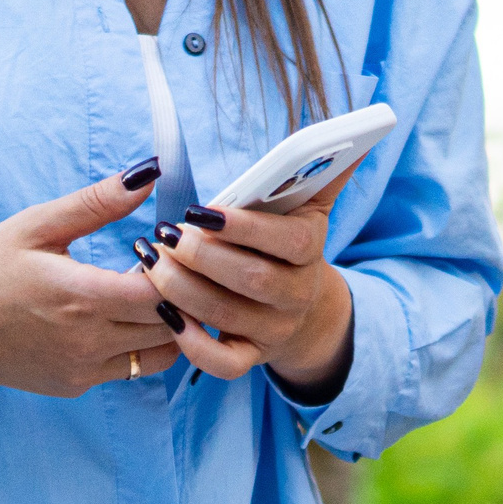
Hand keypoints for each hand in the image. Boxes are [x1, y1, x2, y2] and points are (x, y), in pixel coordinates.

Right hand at [0, 160, 182, 394]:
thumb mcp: (37, 225)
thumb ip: (96, 203)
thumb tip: (147, 175)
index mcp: (81, 297)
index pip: (163, 290)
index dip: (176, 266)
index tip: (166, 245)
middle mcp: (89, 341)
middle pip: (171, 323)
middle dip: (179, 293)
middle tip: (168, 267)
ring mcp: (85, 369)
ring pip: (161, 352)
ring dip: (168, 323)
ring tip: (150, 292)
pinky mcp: (77, 385)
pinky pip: (133, 369)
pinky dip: (143, 344)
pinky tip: (126, 317)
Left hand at [141, 165, 359, 393]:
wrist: (300, 311)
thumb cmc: (286, 246)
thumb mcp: (306, 210)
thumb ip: (318, 173)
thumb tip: (352, 140)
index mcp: (309, 251)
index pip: (287, 240)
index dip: (244, 227)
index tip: (201, 210)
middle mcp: (295, 295)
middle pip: (252, 279)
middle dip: (203, 257)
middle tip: (166, 235)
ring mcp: (273, 330)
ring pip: (227, 316)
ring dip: (182, 290)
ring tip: (151, 262)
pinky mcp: (251, 358)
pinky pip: (222, 364)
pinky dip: (192, 344)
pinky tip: (165, 313)